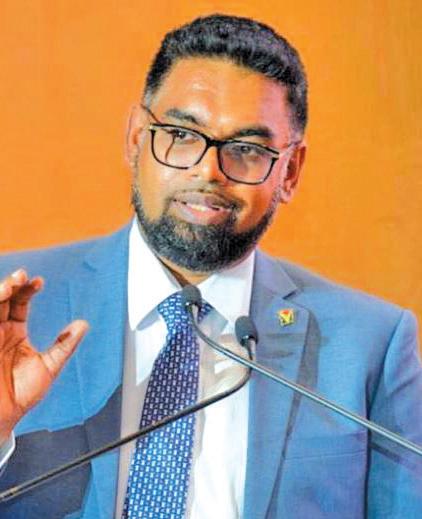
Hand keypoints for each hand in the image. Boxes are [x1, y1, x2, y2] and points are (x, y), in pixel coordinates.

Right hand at [0, 269, 87, 443]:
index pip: (19, 303)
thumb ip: (64, 345)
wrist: (1, 418)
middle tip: (23, 277)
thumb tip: (82, 325)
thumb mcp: (48, 366)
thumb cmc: (20, 395)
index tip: (39, 282)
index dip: (27, 290)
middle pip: (3, 299)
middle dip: (12, 285)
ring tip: (12, 283)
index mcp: (14, 332)